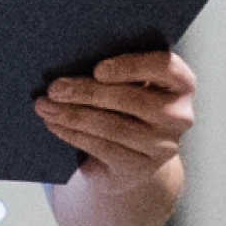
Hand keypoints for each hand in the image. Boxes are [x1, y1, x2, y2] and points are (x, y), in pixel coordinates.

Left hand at [35, 50, 194, 196]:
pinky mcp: (140, 168)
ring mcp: (162, 146)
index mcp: (180, 83)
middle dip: (87, 92)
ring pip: (113, 126)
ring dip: (73, 115)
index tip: (97, 69)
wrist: (129, 153)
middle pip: (132, 99)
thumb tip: (68, 57)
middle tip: (54, 88)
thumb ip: (112, 68)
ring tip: (45, 105)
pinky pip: (102, 147)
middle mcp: (178, 115)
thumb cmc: (123, 102)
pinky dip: (73, 134)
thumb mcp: (126, 81)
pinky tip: (54, 124)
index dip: (131, 66)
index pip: (164, 66)